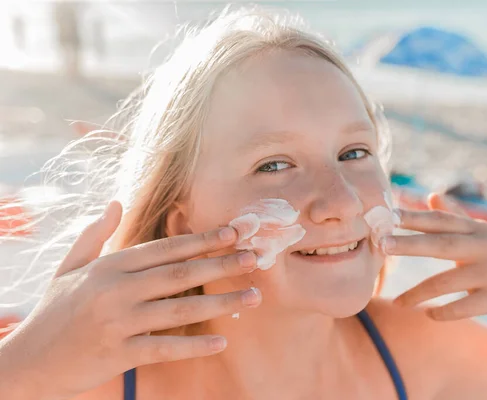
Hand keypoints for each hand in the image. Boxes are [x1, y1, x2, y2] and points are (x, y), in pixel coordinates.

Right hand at [0, 201, 259, 399]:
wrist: (28, 362)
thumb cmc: (53, 312)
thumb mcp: (68, 268)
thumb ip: (95, 235)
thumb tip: (115, 203)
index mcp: (108, 266)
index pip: (165, 248)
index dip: (201, 239)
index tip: (233, 233)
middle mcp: (115, 290)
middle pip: (180, 273)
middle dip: (221, 264)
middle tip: (255, 259)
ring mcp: (118, 322)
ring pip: (179, 308)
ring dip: (221, 301)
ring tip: (254, 296)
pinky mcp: (119, 354)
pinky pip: (164, 347)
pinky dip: (194, 345)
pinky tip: (221, 340)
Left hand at [385, 193, 486, 329]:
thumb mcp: (478, 238)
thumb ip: (455, 217)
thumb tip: (432, 194)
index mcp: (478, 230)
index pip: (441, 221)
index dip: (415, 217)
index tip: (389, 215)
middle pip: (442, 244)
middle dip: (410, 244)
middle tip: (383, 245)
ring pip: (446, 282)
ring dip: (418, 293)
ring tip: (397, 302)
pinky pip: (462, 307)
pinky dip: (443, 312)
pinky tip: (428, 314)